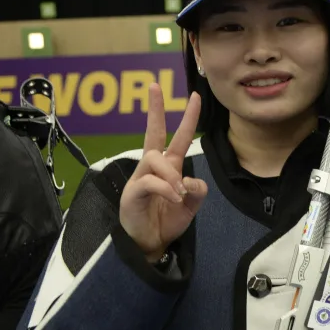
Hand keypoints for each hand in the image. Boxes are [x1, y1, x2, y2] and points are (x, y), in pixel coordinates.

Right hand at [119, 84, 207, 262]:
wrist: (151, 243)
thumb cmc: (168, 219)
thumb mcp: (192, 203)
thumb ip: (197, 189)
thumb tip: (189, 181)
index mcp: (169, 166)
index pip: (178, 137)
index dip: (189, 118)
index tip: (195, 96)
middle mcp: (153, 167)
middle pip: (153, 133)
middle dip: (155, 110)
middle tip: (154, 86)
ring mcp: (140, 178)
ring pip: (155, 159)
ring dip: (171, 174)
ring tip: (179, 193)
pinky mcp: (132, 193)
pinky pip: (149, 182)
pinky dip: (165, 188)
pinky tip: (174, 197)